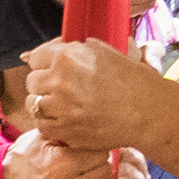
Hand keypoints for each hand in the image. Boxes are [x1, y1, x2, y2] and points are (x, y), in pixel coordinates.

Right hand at [1, 130, 107, 178]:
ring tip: (78, 171)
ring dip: (95, 176)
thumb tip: (93, 131)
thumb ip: (68, 133)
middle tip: (83, 158)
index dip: (93, 147)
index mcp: (61, 164)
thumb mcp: (41, 138)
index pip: (100, 153)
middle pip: (105, 169)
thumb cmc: (22, 160)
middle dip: (96, 161)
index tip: (85, 146)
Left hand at [17, 37, 178, 159]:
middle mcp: (60, 80)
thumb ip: (76, 49)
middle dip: (43, 83)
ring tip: (61, 105)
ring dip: (44, 104)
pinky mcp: (65, 129)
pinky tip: (63, 119)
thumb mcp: (105, 51)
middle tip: (60, 88)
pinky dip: (49, 123)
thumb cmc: (131, 81)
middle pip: (31, 80)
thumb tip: (55, 48)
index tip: (49, 68)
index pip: (35, 57)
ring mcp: (61, 106)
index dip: (43, 63)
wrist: (147, 111)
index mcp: (69, 56)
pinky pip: (41, 125)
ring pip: (33, 104)